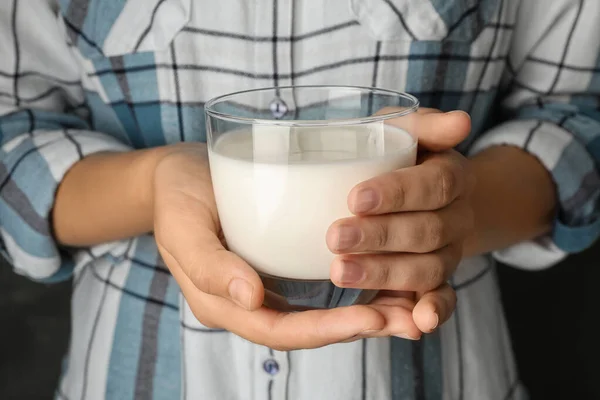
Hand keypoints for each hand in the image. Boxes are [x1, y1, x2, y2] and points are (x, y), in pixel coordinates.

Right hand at [152, 144, 421, 349]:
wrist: (175, 176)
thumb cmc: (176, 197)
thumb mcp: (183, 226)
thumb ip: (211, 265)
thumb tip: (250, 299)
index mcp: (224, 304)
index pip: (280, 330)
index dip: (326, 330)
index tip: (372, 318)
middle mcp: (249, 304)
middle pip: (309, 329)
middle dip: (359, 328)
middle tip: (410, 320)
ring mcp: (265, 288)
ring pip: (320, 312)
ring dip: (366, 314)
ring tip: (414, 307)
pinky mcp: (278, 266)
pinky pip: (318, 289)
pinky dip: (354, 289)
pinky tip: (388, 280)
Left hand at [327, 109, 474, 333]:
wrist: (421, 194)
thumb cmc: (400, 157)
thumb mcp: (405, 131)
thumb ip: (425, 125)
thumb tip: (459, 121)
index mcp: (452, 177)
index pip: (434, 185)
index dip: (398, 193)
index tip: (355, 197)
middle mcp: (456, 218)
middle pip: (427, 231)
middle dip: (379, 236)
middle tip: (335, 237)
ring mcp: (449, 253)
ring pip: (427, 269)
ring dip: (385, 274)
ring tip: (340, 272)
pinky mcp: (437, 282)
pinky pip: (444, 300)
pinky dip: (434, 312)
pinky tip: (416, 323)